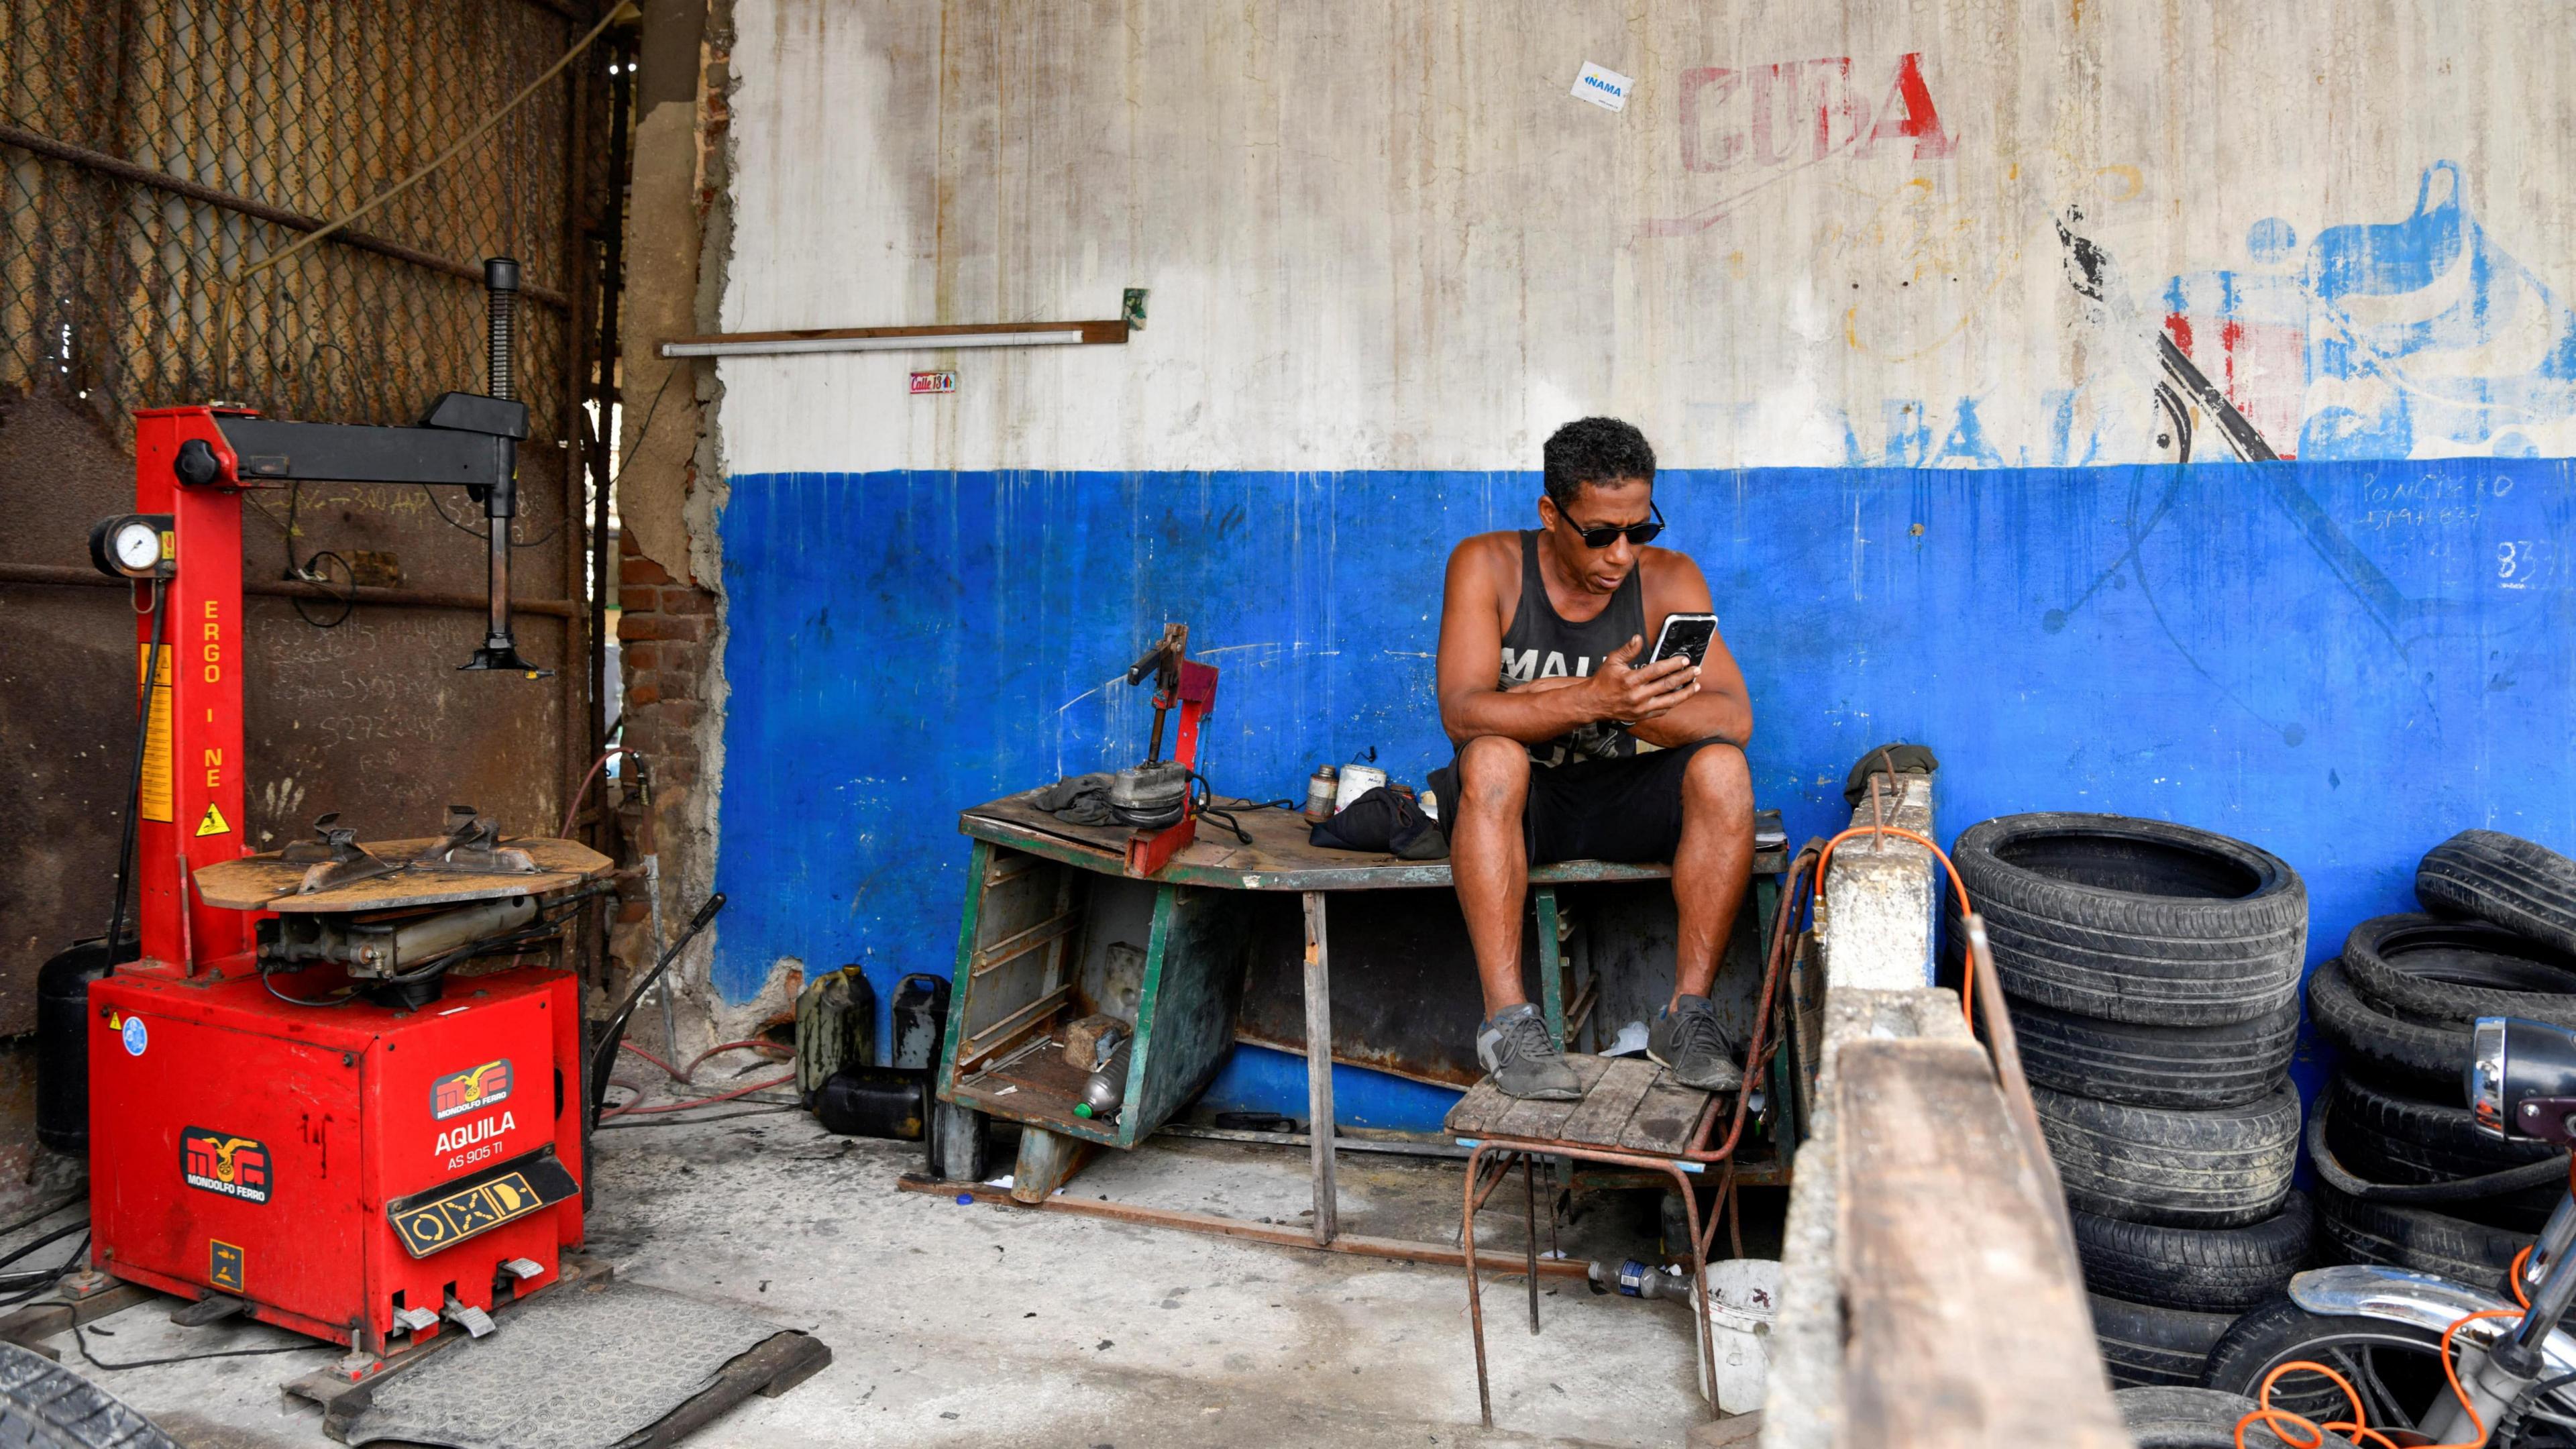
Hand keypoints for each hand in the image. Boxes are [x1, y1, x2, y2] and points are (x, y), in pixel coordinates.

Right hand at [1584, 636, 1698, 723]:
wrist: (1593, 703)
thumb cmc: (1603, 681)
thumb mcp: (1612, 661)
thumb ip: (1627, 649)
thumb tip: (1638, 638)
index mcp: (1631, 680)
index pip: (1657, 670)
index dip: (1673, 664)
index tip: (1684, 660)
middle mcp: (1638, 695)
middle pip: (1667, 685)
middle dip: (1685, 677)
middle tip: (1696, 670)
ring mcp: (1641, 708)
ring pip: (1669, 701)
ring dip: (1685, 693)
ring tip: (1696, 685)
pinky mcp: (1642, 716)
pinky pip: (1662, 710)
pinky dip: (1674, 703)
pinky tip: (1681, 697)